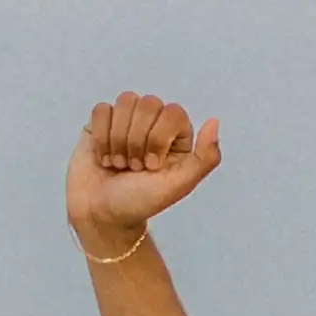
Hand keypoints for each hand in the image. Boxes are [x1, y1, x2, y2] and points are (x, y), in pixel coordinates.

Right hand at [70, 89, 223, 246]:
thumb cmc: (140, 201)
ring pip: (125, 102)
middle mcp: (154, 123)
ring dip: (118, 140)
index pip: (173, 112)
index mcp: (177, 135)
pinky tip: (105, 157)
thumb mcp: (179, 184)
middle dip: (137, 140)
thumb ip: (205, 157)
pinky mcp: (102, 123)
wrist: (102, 214)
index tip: (152, 166)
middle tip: (134, 167)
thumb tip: (214, 121)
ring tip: (119, 164)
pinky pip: (102, 110)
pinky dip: (101, 137)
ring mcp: (128, 120)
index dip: (158, 137)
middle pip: (148, 104)